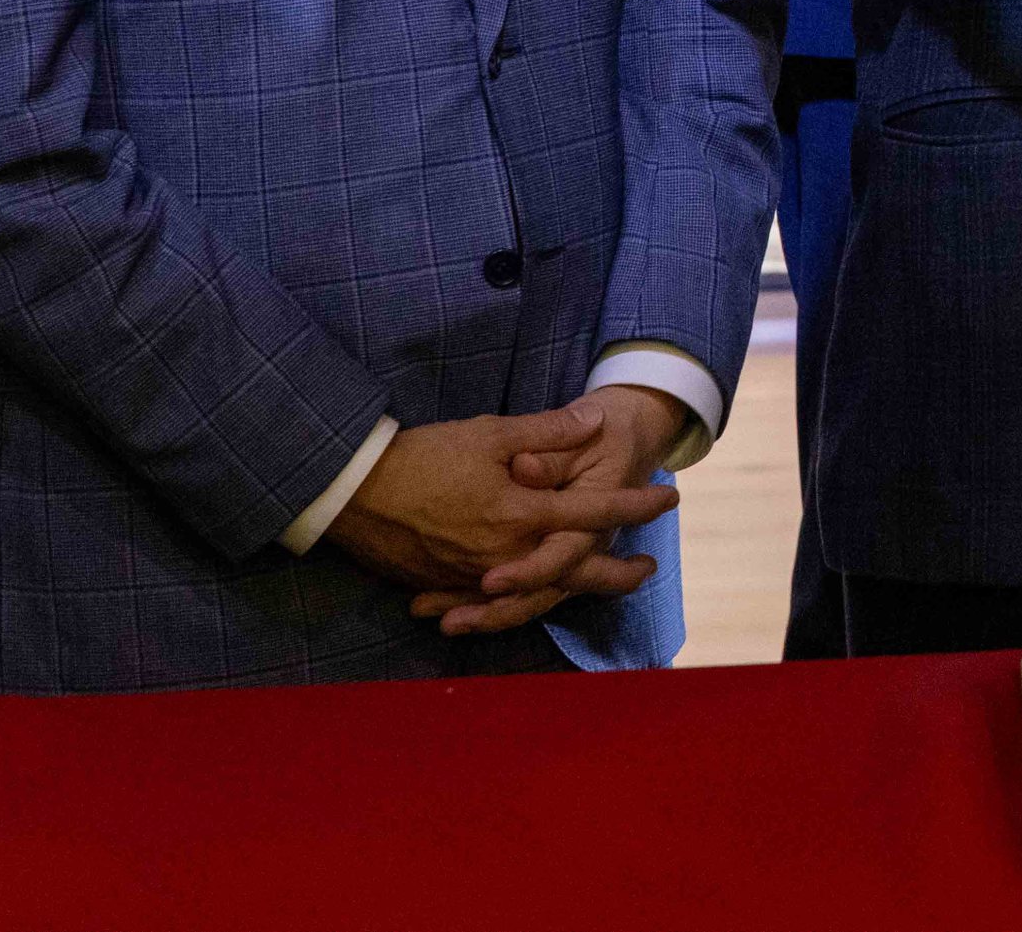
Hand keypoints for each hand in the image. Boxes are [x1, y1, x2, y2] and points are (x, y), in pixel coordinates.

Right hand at [327, 408, 675, 635]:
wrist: (353, 493)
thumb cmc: (423, 456)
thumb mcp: (490, 433)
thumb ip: (548, 431)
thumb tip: (595, 421)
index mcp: (520, 514)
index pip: (594, 511)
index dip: (635, 504)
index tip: (668, 498)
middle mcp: (504, 553)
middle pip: (575, 571)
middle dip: (616, 572)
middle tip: (648, 568)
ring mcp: (476, 575)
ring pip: (539, 592)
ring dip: (576, 589)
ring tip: (606, 586)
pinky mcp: (450, 583)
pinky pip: (497, 600)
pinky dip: (523, 601)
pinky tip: (540, 596)